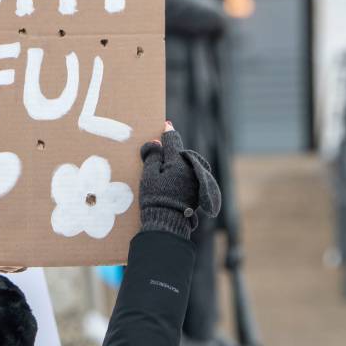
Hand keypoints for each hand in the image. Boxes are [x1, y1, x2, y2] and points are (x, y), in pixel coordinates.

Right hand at [138, 121, 220, 237]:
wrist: (167, 221)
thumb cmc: (155, 197)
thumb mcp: (148, 175)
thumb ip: (153, 156)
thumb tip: (156, 142)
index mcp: (178, 162)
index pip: (172, 141)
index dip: (167, 132)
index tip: (166, 124)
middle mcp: (190, 168)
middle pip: (179, 153)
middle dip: (171, 150)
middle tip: (160, 147)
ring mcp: (195, 180)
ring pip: (184, 164)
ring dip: (176, 162)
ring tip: (165, 165)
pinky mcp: (196, 191)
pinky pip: (188, 175)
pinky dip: (180, 173)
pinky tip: (172, 178)